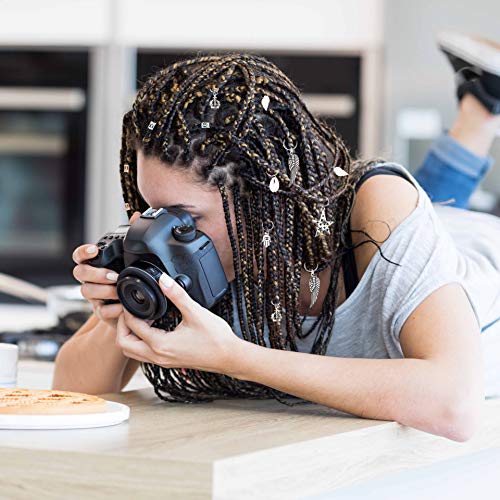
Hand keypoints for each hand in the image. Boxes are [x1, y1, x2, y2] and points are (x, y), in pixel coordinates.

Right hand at [72, 211, 141, 327]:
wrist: (136, 306)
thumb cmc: (130, 278)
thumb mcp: (133, 257)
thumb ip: (132, 236)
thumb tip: (136, 216)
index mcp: (96, 264)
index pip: (80, 256)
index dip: (83, 252)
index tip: (94, 250)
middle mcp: (91, 279)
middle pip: (79, 273)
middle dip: (95, 274)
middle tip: (113, 276)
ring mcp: (94, 296)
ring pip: (86, 292)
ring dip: (104, 291)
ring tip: (120, 290)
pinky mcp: (102, 312)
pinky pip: (101, 311)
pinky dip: (113, 309)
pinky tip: (123, 306)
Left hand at [116, 273, 240, 374]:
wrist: (229, 357)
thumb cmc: (216, 338)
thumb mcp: (195, 312)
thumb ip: (177, 295)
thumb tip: (163, 280)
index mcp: (161, 345)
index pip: (132, 327)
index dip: (127, 312)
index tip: (130, 300)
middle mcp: (157, 356)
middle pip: (124, 344)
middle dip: (121, 326)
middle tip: (129, 310)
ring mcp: (162, 361)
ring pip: (132, 352)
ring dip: (130, 335)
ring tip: (140, 318)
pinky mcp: (168, 362)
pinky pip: (144, 354)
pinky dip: (140, 341)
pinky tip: (153, 327)